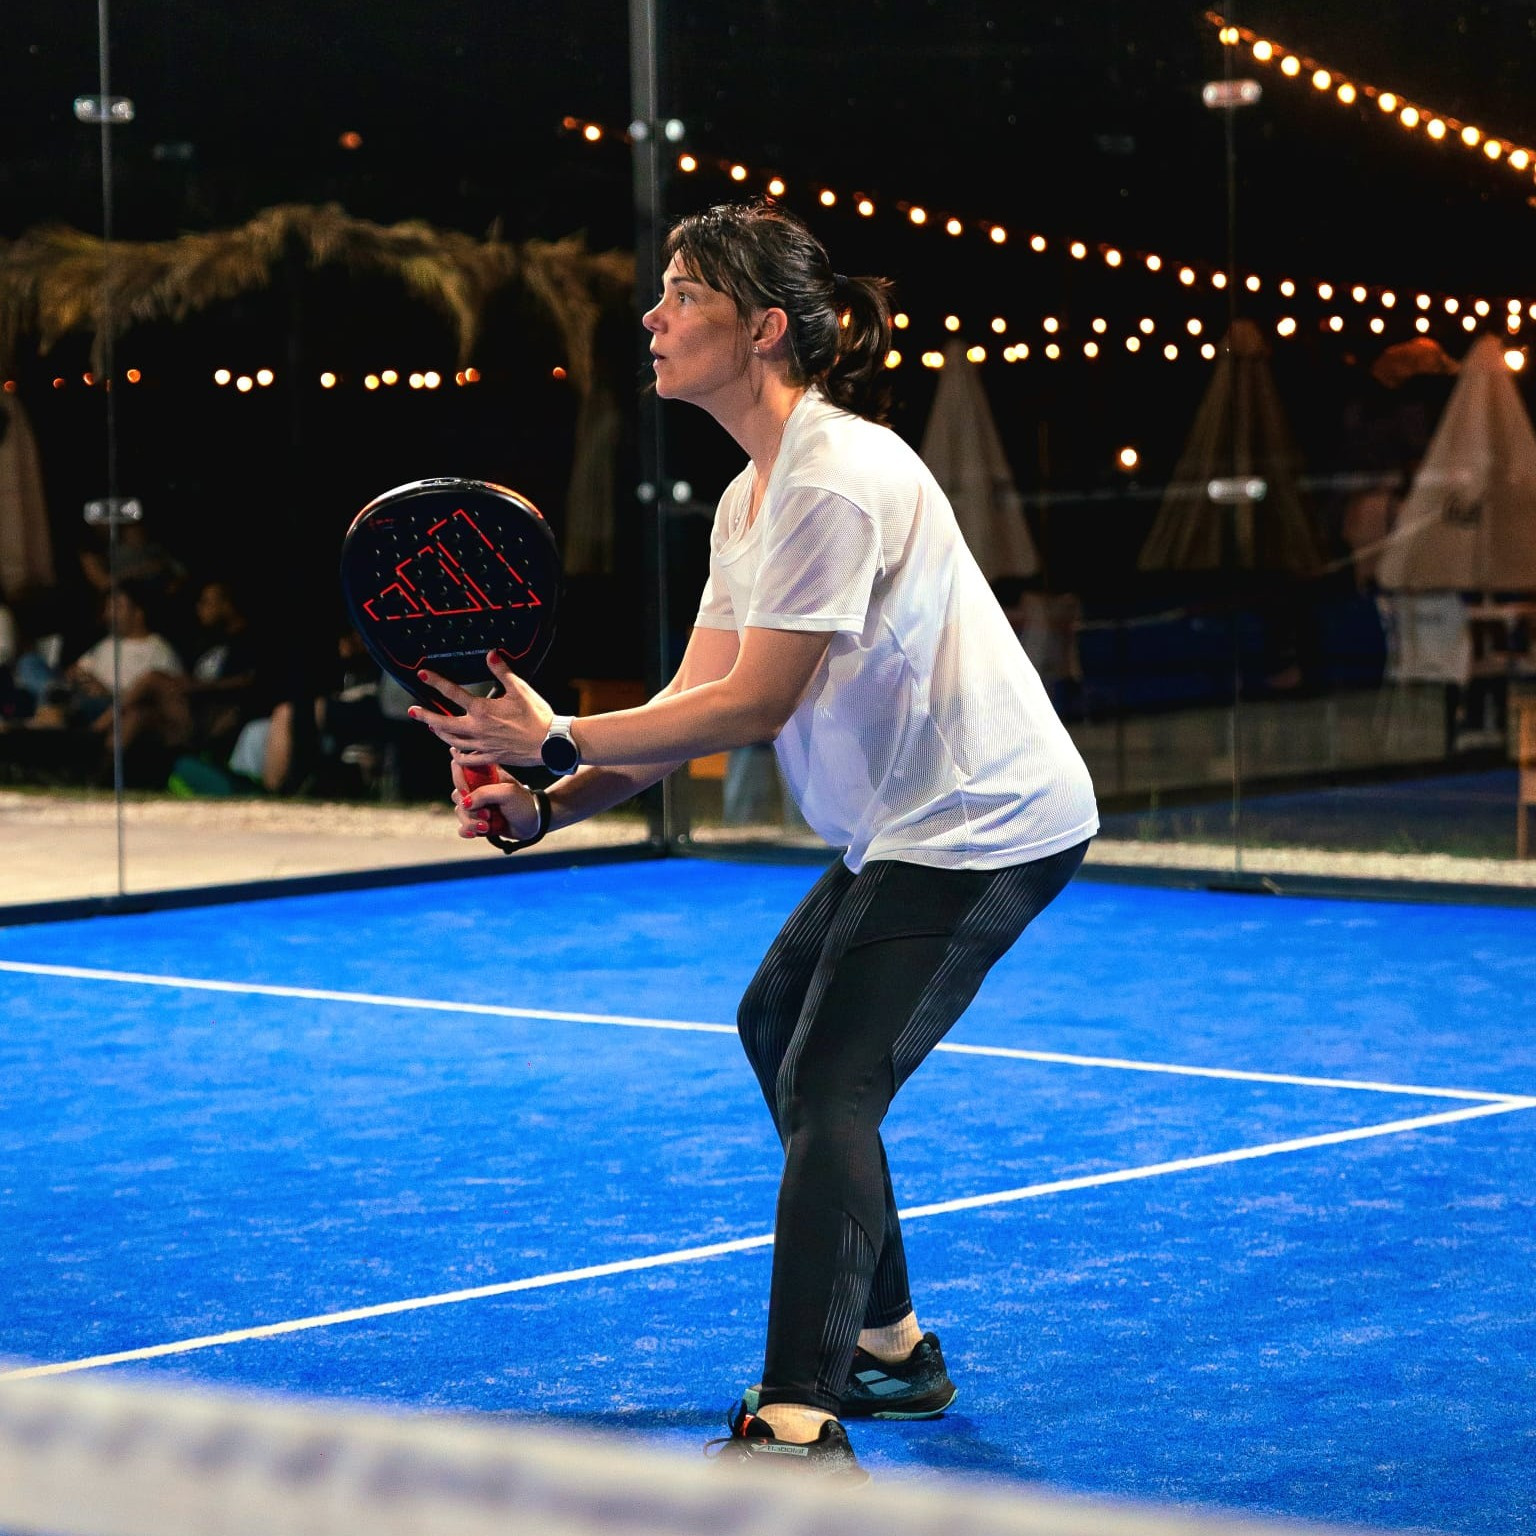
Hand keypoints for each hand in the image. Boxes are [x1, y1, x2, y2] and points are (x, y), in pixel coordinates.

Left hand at [409, 651, 554, 767]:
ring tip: (433, 727)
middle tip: (413, 712)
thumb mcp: (520, 689)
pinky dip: (458, 756)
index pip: (453, 693)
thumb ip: (502, 672)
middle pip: (444, 723)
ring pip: (453, 741)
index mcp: (482, 710)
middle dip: (426, 716)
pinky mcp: (491, 757)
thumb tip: (491, 654)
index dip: (436, 682)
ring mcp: (482, 745)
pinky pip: (468, 760)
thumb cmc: (537, 715)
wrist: (551, 743)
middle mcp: (477, 729)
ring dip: (440, 733)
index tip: (422, 675)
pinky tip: (454, 753)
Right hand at [450, 760, 542, 841]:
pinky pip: (462, 826)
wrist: (533, 824)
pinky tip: (477, 833)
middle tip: (487, 814)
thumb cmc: (523, 804)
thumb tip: (464, 803)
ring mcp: (477, 805)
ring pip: (459, 812)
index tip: (468, 792)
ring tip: (488, 825)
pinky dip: (467, 830)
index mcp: (484, 773)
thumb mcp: (507, 793)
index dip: (459, 779)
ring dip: (471, 822)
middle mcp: (477, 787)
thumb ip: (484, 794)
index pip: (460, 767)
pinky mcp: (476, 820)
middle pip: (458, 794)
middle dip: (469, 808)